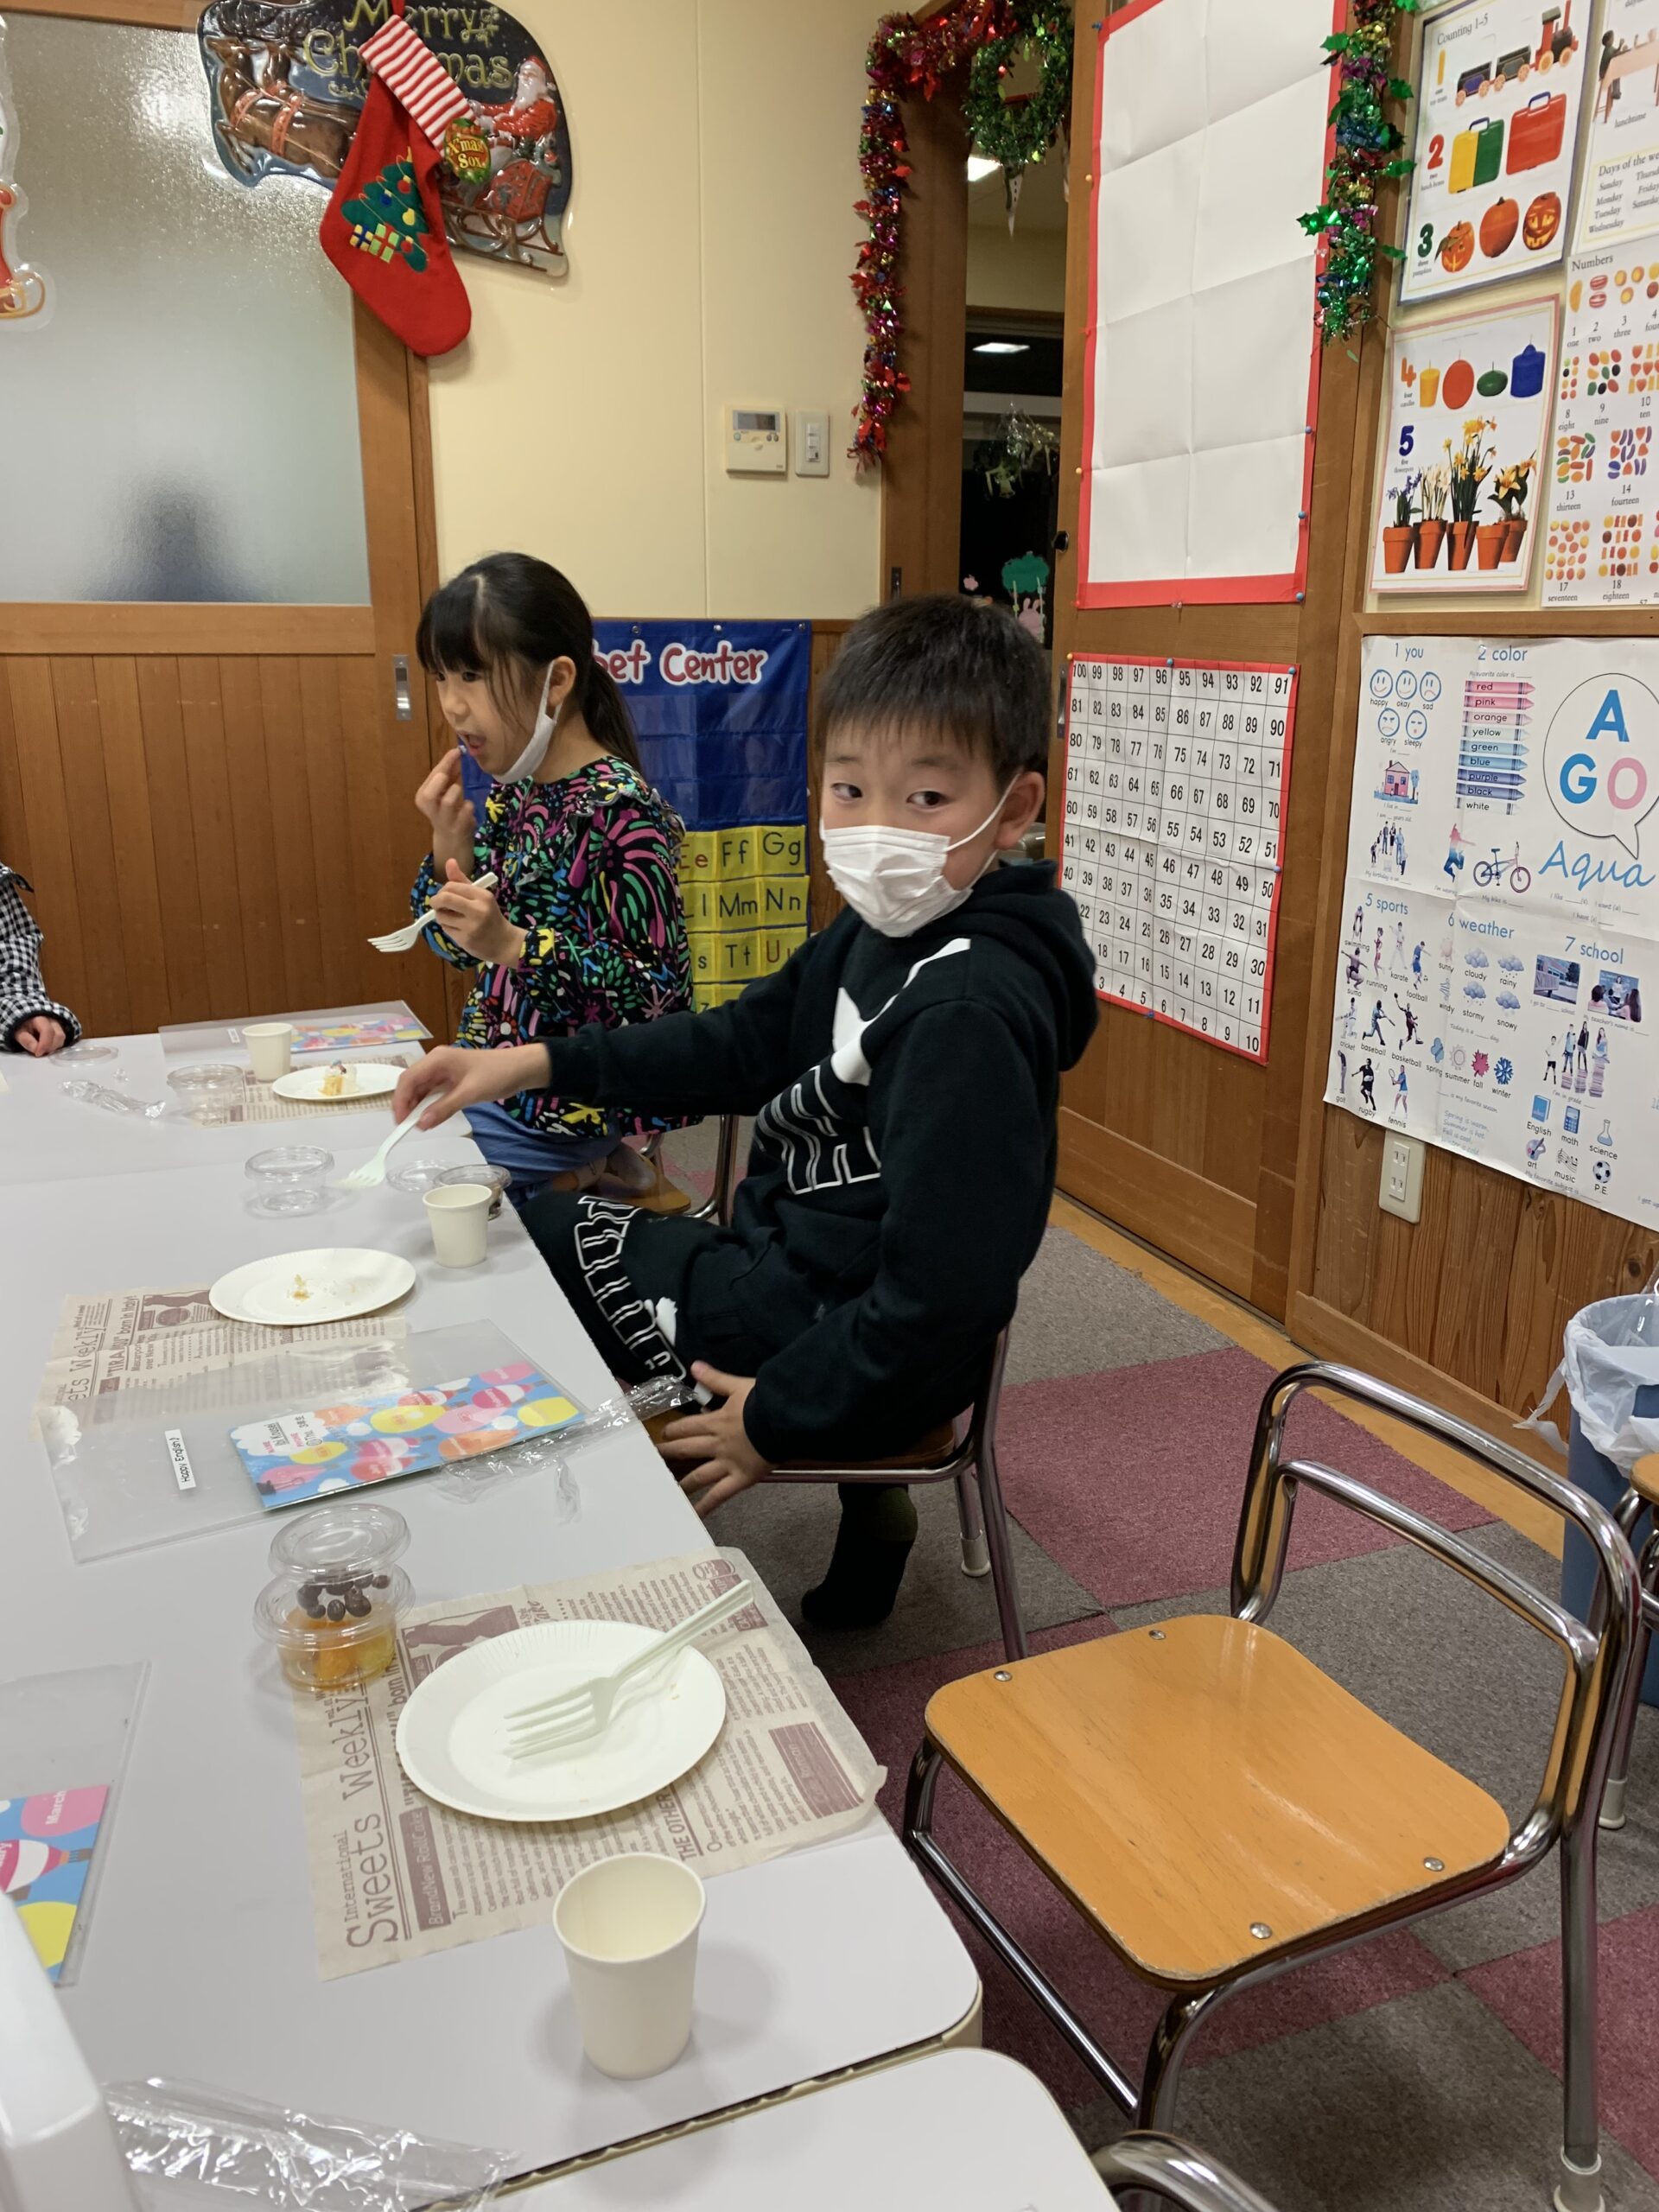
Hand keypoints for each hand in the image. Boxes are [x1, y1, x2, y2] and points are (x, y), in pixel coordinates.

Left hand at [13, 1016, 66, 1055]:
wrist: (26, 1021)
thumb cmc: (23, 1026)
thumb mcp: (19, 1032)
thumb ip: (26, 1040)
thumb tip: (35, 1049)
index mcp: (40, 1018)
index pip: (48, 1031)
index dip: (44, 1044)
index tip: (37, 1053)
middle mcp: (53, 1020)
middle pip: (59, 1036)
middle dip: (50, 1047)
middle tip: (39, 1052)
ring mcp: (58, 1025)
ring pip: (62, 1039)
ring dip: (53, 1048)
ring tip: (42, 1049)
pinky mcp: (60, 1031)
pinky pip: (61, 1041)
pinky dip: (55, 1047)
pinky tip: (46, 1047)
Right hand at [393, 1041, 549, 1130]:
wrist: (520, 1068)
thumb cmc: (497, 1074)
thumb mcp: (470, 1093)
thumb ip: (444, 1108)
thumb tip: (421, 1124)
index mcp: (437, 1059)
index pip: (408, 1079)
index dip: (400, 1101)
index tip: (400, 1122)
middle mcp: (436, 1063)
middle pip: (411, 1084)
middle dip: (406, 1105)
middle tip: (406, 1127)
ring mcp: (443, 1071)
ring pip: (420, 1090)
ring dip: (416, 1106)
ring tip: (416, 1125)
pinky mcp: (451, 1080)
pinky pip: (432, 1093)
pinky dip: (428, 1105)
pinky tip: (428, 1118)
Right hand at [415, 749, 476, 874]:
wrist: (452, 838)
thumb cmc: (447, 809)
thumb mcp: (444, 790)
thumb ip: (449, 773)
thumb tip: (456, 752)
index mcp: (422, 797)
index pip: (432, 777)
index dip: (445, 763)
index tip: (456, 751)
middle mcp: (430, 809)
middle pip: (429, 794)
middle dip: (442, 780)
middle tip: (452, 774)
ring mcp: (444, 820)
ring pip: (449, 801)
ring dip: (457, 792)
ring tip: (459, 793)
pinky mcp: (459, 827)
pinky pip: (467, 810)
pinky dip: (469, 805)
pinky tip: (468, 808)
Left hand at [428, 859, 525, 965]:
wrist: (503, 942)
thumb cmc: (490, 915)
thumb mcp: (479, 895)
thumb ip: (462, 880)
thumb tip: (449, 861)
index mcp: (482, 895)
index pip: (452, 886)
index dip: (443, 890)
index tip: (445, 895)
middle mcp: (478, 910)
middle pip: (444, 898)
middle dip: (435, 901)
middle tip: (436, 904)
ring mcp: (471, 926)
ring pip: (441, 915)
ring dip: (440, 915)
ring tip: (450, 917)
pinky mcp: (465, 940)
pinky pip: (446, 929)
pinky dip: (447, 927)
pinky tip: (457, 928)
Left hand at [658, 1366, 771, 1515]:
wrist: (785, 1421)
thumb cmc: (765, 1403)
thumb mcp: (739, 1386)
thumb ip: (716, 1379)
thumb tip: (694, 1366)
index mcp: (716, 1421)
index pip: (687, 1427)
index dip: (673, 1430)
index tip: (662, 1434)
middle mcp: (717, 1444)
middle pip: (687, 1449)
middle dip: (670, 1453)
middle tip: (654, 1459)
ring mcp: (727, 1464)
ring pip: (699, 1475)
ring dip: (682, 1481)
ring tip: (666, 1488)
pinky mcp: (741, 1479)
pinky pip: (720, 1495)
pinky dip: (706, 1506)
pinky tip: (694, 1515)